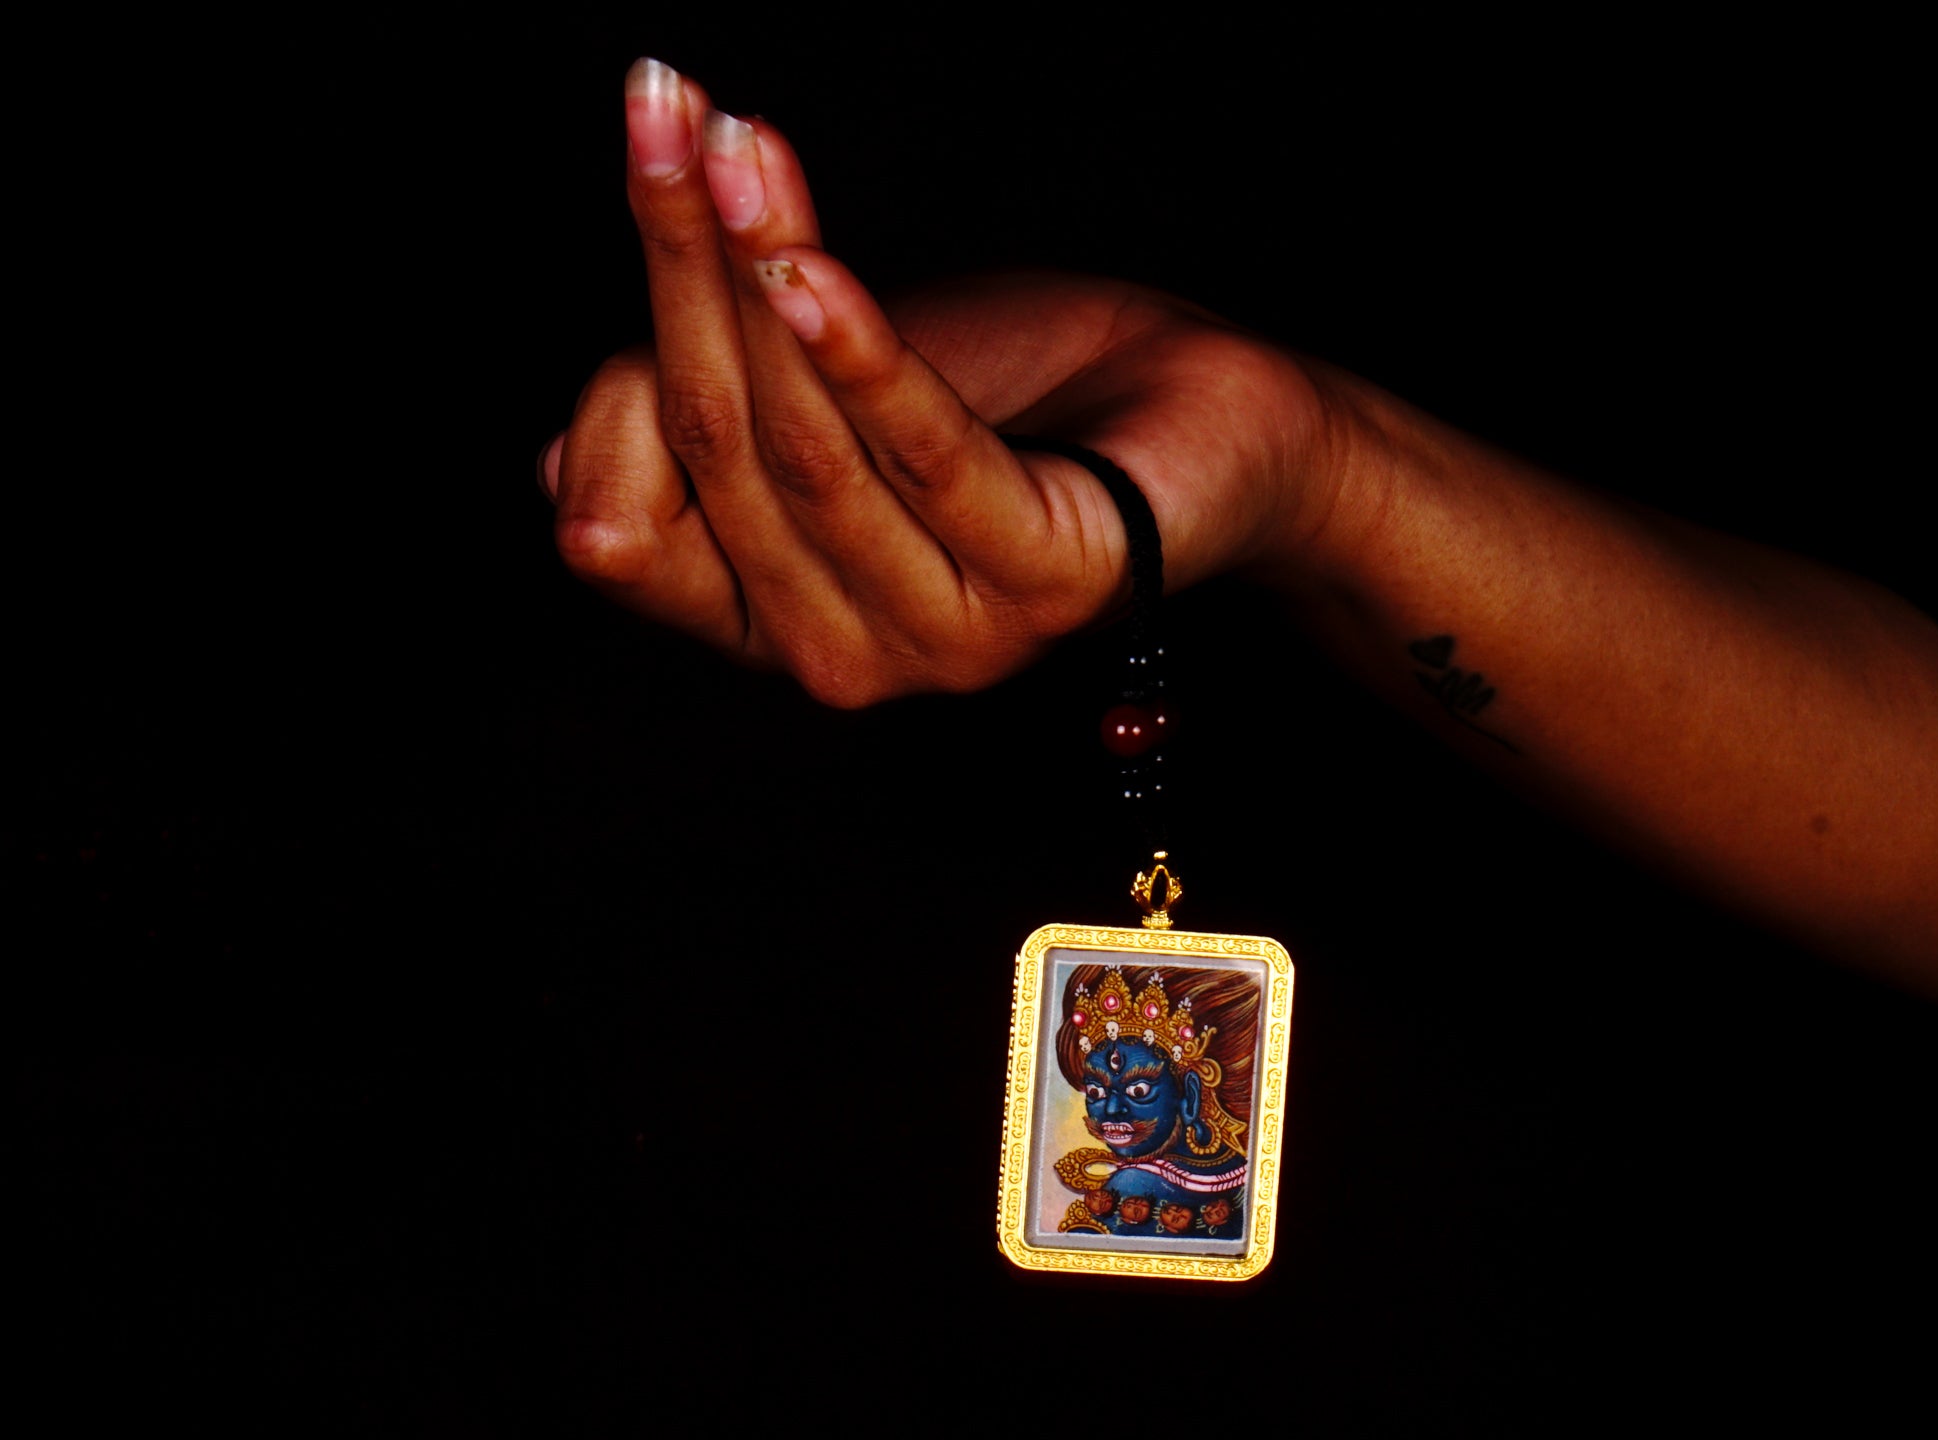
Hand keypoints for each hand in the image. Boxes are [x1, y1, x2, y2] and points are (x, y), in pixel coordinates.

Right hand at [545, 60, 1346, 705]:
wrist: (1198, 416)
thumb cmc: (1007, 396)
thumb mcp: (819, 394)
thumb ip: (697, 427)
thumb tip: (558, 467)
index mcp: (770, 624)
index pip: (628, 524)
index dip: (611, 357)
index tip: (646, 160)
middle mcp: (845, 656)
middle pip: (719, 449)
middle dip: (681, 265)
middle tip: (668, 104)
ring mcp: (950, 638)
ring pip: (807, 446)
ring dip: (757, 275)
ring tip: (735, 143)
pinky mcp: (1047, 583)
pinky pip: (925, 460)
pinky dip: (857, 358)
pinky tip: (806, 270)